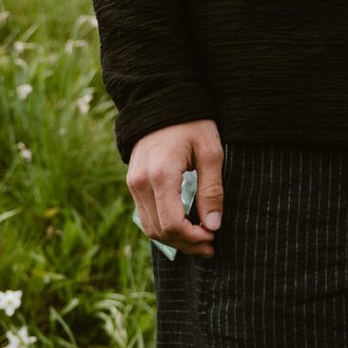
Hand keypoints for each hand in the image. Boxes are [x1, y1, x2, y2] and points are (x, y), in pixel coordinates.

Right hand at [127, 119, 223, 257]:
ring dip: (175, 239)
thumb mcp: (211, 152)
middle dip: (186, 244)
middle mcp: (140, 183)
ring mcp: (133, 183)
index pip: (172, 223)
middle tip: (211, 246)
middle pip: (160, 231)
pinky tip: (186, 226)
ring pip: (150, 227)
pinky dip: (165, 227)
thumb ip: (212, 190)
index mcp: (161, 175)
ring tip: (201, 240)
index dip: (193, 238)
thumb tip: (213, 225)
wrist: (161, 101)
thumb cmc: (192, 123)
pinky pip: (146, 215)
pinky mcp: (133, 183)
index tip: (214, 237)